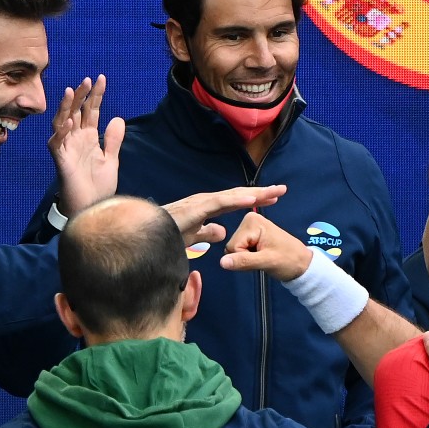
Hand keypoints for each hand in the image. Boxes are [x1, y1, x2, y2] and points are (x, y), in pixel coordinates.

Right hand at [49, 75, 125, 215]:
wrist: (92, 208)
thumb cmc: (98, 186)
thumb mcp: (111, 160)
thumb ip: (113, 140)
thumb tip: (117, 117)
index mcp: (88, 137)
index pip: (90, 111)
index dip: (95, 95)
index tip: (101, 78)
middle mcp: (76, 139)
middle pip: (76, 112)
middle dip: (81, 96)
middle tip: (88, 80)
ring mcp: (67, 149)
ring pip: (62, 122)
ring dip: (66, 108)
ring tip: (72, 92)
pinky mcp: (61, 161)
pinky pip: (57, 144)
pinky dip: (61, 132)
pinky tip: (68, 122)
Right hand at [163, 185, 285, 245]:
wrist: (147, 236)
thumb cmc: (165, 236)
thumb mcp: (192, 238)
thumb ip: (207, 233)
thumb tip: (222, 232)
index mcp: (207, 208)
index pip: (235, 202)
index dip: (253, 199)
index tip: (273, 199)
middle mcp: (206, 201)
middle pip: (238, 196)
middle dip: (260, 193)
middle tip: (281, 190)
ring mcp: (201, 202)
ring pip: (232, 196)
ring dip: (254, 194)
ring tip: (273, 192)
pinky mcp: (196, 208)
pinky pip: (220, 203)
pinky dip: (237, 200)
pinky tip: (252, 199)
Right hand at [219, 211, 309, 280]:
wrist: (302, 264)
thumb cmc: (288, 260)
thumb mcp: (267, 261)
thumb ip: (244, 261)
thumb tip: (222, 262)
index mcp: (251, 221)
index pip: (232, 246)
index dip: (244, 257)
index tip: (261, 257)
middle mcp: (248, 220)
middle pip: (232, 247)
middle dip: (245, 257)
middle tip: (262, 258)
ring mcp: (249, 227)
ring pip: (234, 250)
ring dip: (247, 257)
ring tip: (263, 256)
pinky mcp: (251, 235)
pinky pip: (240, 250)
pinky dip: (249, 256)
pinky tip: (261, 255)